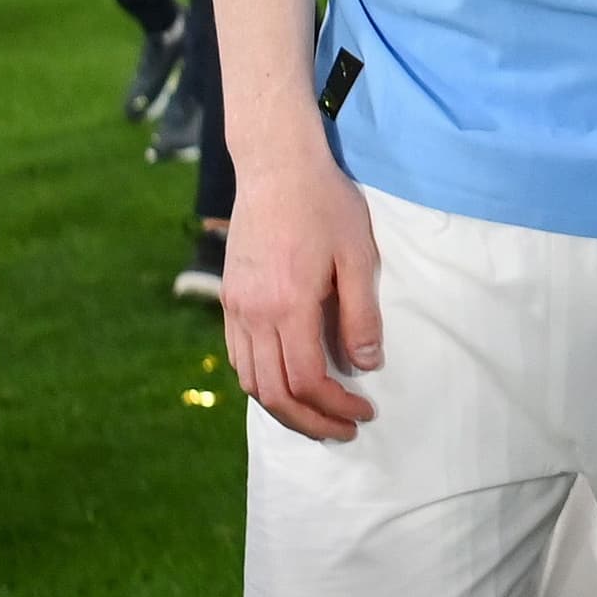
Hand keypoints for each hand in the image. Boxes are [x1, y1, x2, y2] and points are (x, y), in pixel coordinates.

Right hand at [225, 151, 383, 440]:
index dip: (336, 405)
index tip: (364, 411)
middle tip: (344, 430)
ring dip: (283, 408)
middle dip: (310, 421)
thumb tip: (367, 365)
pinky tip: (288, 383)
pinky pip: (238, 358)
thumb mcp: (358, 256)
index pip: (306, 380)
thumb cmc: (325, 205)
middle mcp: (253, 314)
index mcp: (288, 305)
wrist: (276, 166)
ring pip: (250, 381)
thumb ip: (361, 315)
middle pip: (273, 393)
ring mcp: (235, 308)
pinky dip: (262, 382)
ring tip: (318, 416)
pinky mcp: (229, 299)